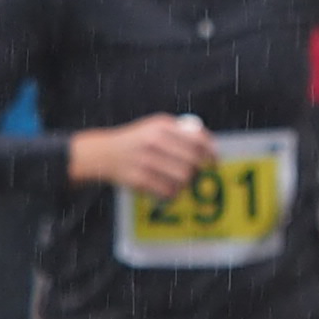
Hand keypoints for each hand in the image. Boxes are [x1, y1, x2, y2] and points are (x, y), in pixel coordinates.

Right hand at [69, 113, 216, 197]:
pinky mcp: (139, 179)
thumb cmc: (136, 141)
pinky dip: (173, 193)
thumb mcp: (154, 126)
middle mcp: (153, 141)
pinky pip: (168, 190)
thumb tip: (210, 147)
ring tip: (182, 182)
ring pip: (183, 177)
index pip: (196, 140)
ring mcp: (146, 160)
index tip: (214, 160)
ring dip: (187, 183)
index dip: (211, 152)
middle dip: (199, 169)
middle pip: (193, 161)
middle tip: (196, 172)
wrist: (103, 153)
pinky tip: (170, 190)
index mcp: (161, 126)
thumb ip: (179, 132)